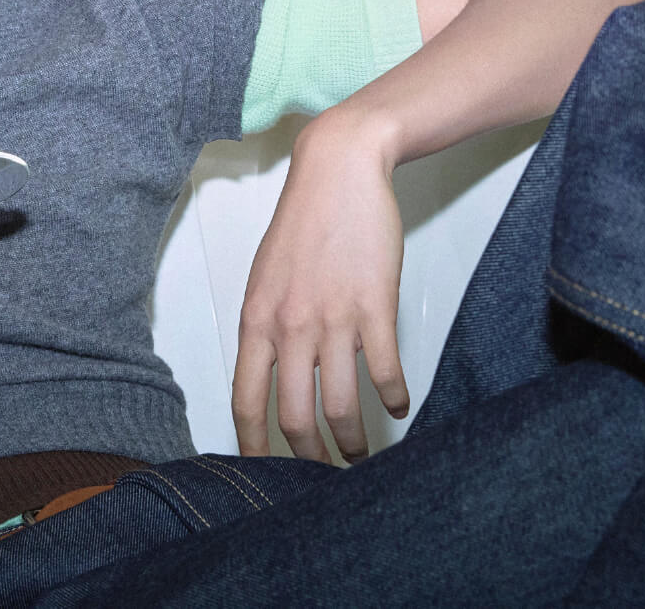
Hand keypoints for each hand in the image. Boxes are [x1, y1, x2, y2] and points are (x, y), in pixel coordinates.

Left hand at [231, 104, 409, 463]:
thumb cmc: (304, 220)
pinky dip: (394, 399)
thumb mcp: (266, 275)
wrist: (339, 171)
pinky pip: (385, 373)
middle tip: (322, 473)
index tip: (261, 472)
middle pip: (294, 418)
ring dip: (354, 442)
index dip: (253, 446)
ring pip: (341, 406)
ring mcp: (334, 318)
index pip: (247, 400)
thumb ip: (267, 325)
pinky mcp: (375, 307)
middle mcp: (291, 326)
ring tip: (362, 452)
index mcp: (257, 318)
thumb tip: (273, 375)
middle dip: (308, 458)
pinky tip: (398, 405)